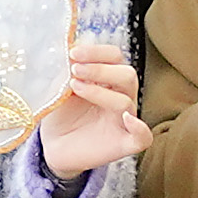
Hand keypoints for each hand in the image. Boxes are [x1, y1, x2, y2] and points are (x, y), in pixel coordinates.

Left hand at [36, 42, 147, 179]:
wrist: (54, 146)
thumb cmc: (61, 113)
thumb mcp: (59, 87)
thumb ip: (66, 70)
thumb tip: (66, 51)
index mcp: (109, 79)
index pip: (115, 57)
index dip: (96, 52)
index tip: (72, 53)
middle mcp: (121, 96)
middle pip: (127, 75)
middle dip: (100, 69)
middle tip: (75, 70)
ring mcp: (124, 120)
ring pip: (126, 101)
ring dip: (100, 92)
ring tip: (75, 87)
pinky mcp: (124, 144)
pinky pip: (143, 137)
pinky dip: (140, 128)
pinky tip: (128, 120)